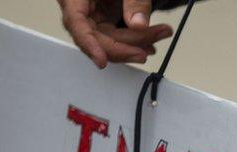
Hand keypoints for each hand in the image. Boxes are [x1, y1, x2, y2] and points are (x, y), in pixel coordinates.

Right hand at [58, 0, 173, 68]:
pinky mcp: (103, 18)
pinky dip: (134, 40)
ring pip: (109, 40)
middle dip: (127, 44)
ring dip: (136, 43)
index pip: (76, 23)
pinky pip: (116, 36)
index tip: (102, 61)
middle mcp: (79, 7)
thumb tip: (138, 25)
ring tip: (160, 34)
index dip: (89, 44)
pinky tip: (150, 40)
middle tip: (153, 42)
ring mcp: (91, 14)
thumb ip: (134, 0)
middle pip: (97, 37)